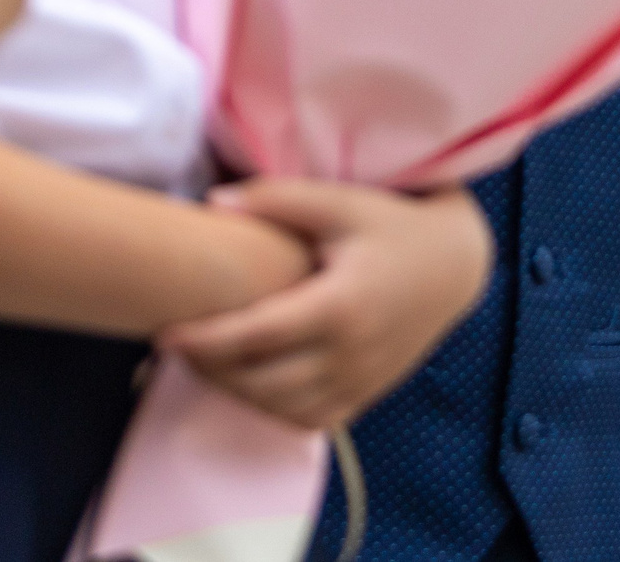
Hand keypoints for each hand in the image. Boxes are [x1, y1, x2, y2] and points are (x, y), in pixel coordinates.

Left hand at [169, 181, 492, 429]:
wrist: (455, 264)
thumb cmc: (393, 226)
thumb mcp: (341, 201)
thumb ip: (278, 200)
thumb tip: (213, 203)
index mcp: (340, 306)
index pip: (256, 336)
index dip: (204, 340)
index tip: (164, 333)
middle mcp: (350, 354)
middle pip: (260, 380)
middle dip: (209, 368)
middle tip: (176, 344)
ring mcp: (360, 381)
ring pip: (280, 408)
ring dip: (235, 392)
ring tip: (206, 361)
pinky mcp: (366, 394)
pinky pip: (308, 420)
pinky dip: (271, 408)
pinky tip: (250, 380)